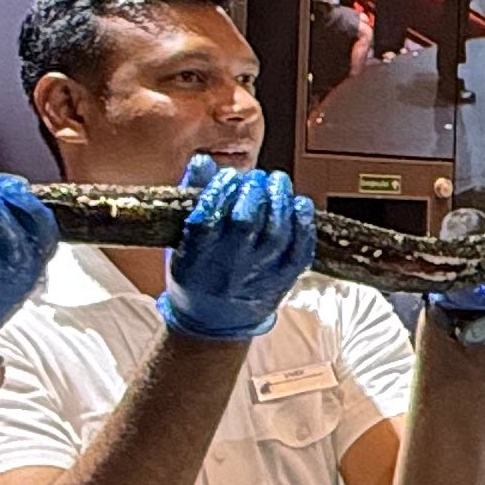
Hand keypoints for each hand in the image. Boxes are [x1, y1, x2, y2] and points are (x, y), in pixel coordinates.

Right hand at [160, 158, 316, 343]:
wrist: (213, 323)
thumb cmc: (196, 274)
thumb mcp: (180, 241)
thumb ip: (192, 198)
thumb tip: (202, 161)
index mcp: (196, 258)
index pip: (209, 218)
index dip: (220, 191)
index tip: (227, 176)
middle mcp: (228, 268)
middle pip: (246, 223)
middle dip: (252, 192)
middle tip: (255, 178)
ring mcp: (259, 275)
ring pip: (276, 232)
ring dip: (279, 199)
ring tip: (276, 181)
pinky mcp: (284, 280)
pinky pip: (300, 250)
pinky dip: (304, 224)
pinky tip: (300, 203)